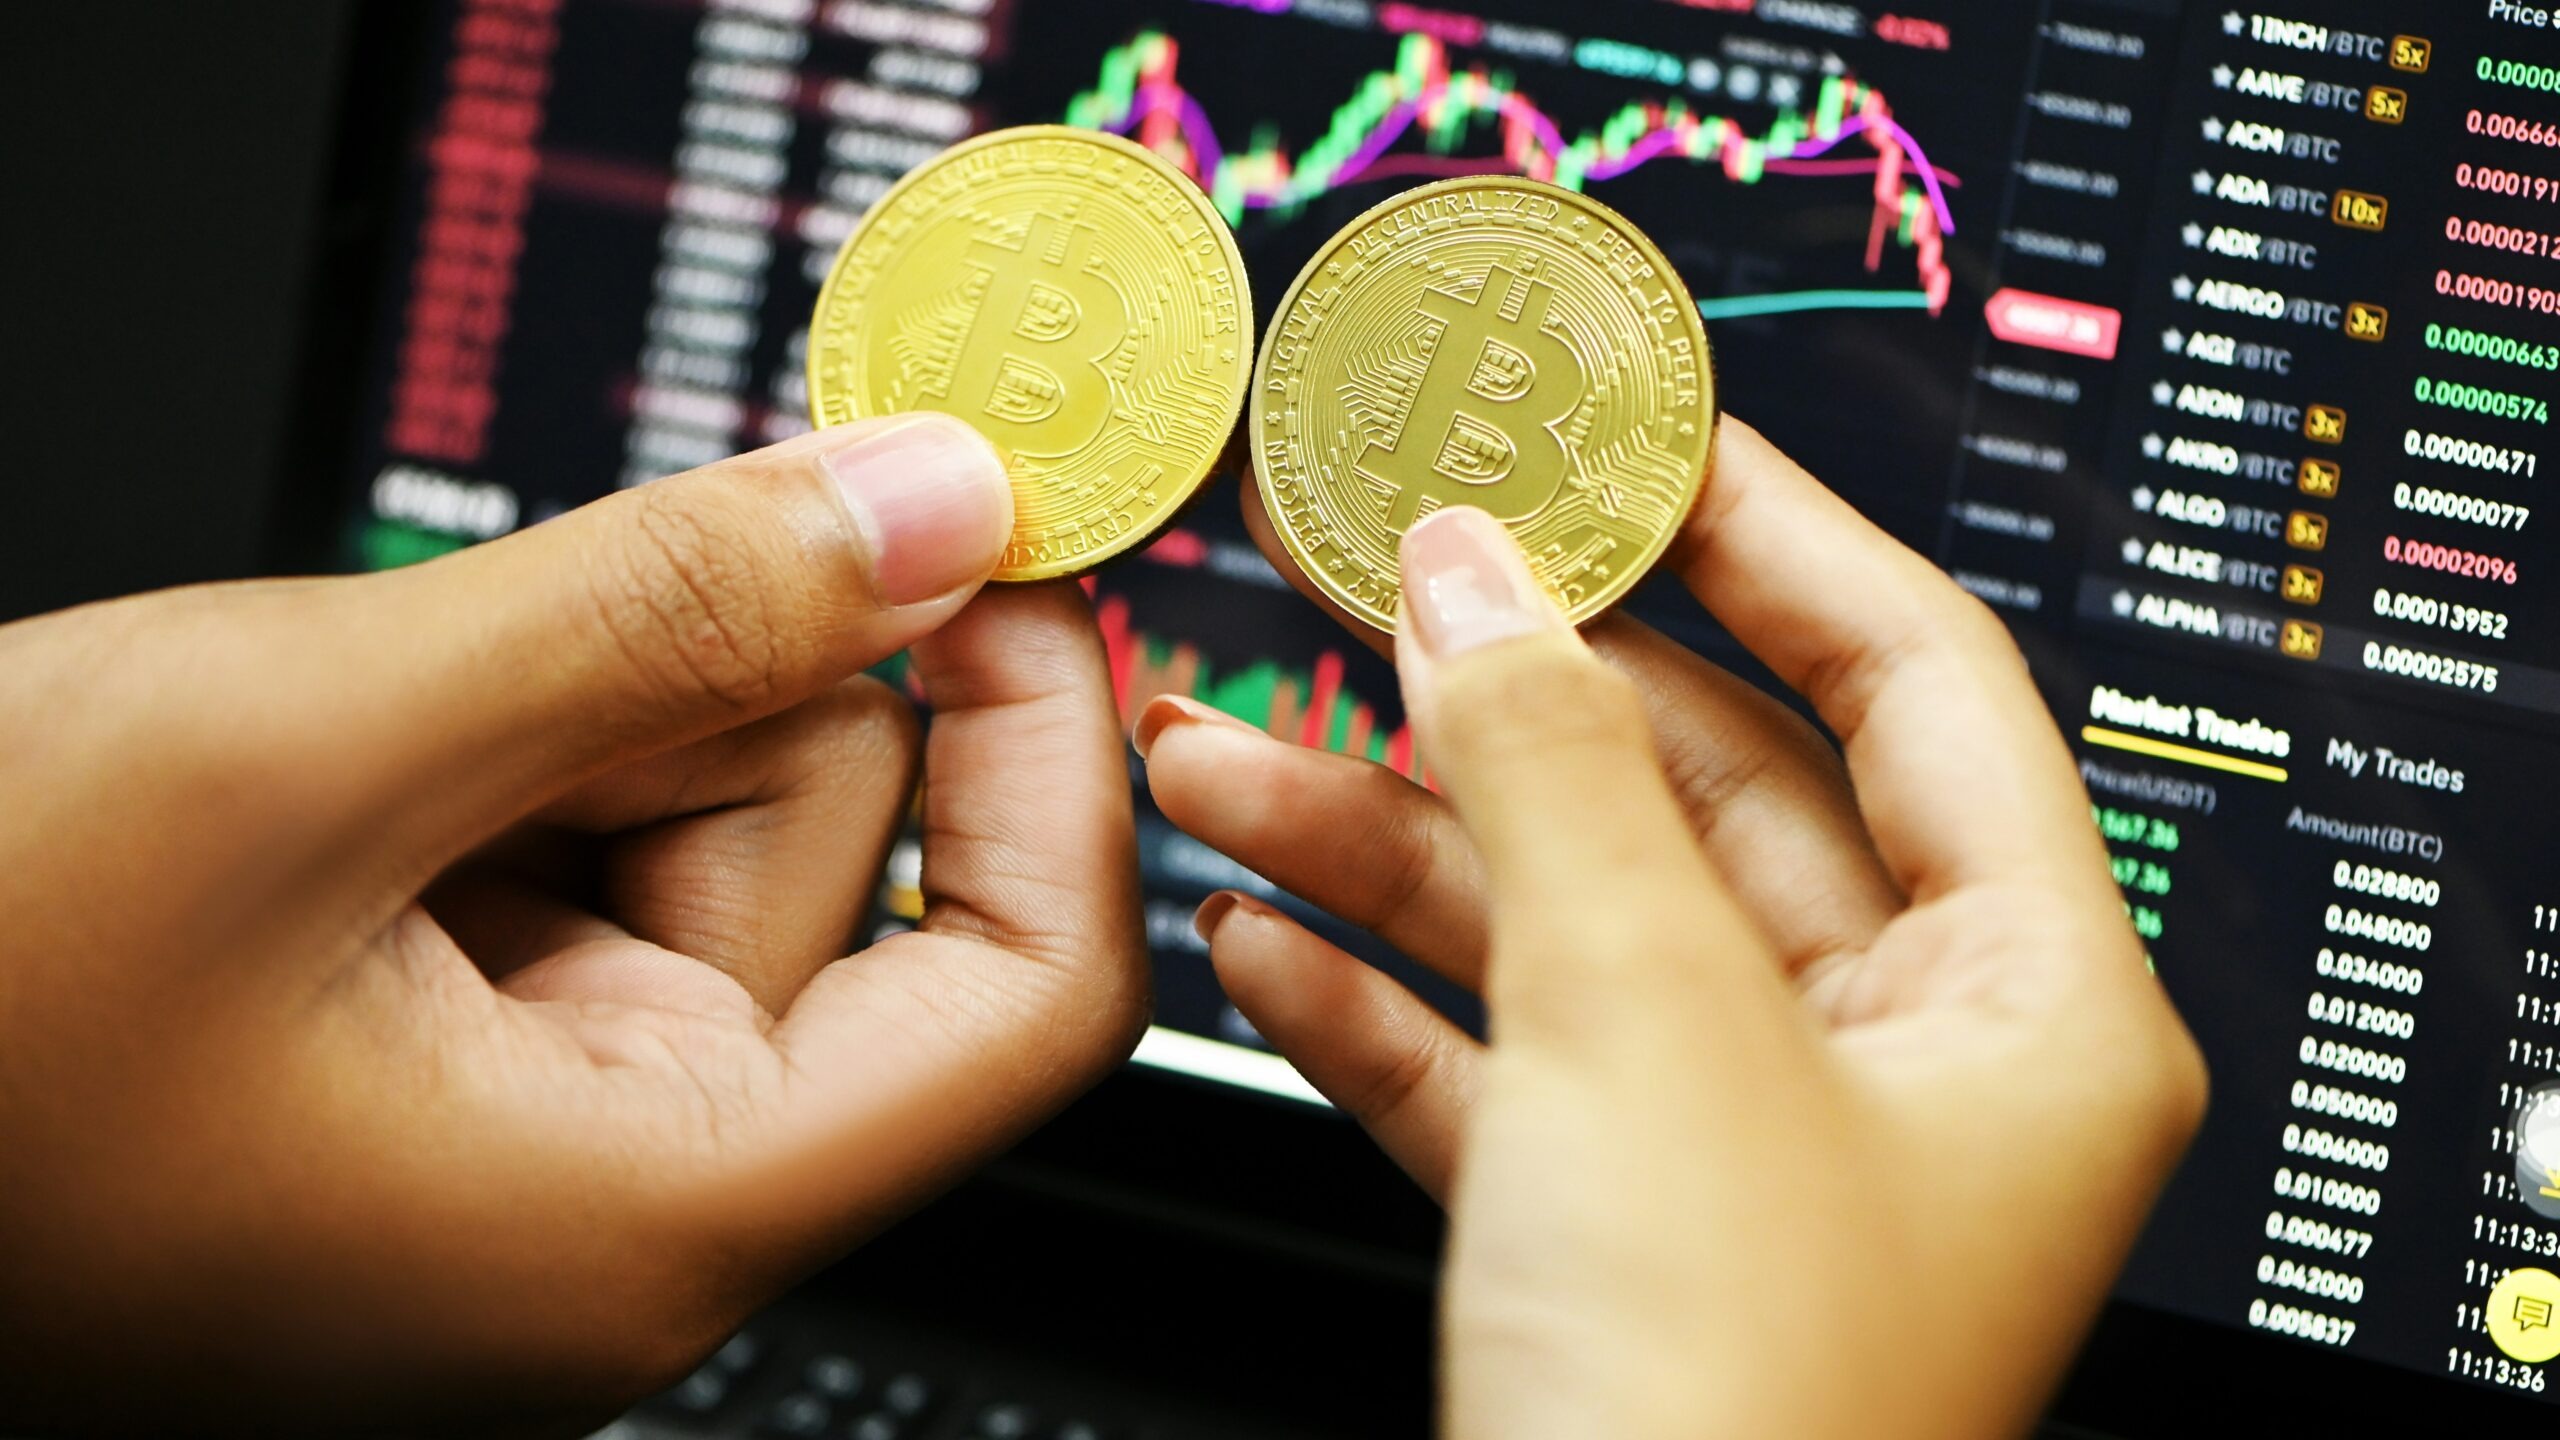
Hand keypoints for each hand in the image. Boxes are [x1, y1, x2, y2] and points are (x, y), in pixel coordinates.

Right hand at [0, 417, 1145, 1435]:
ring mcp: (506, 1123)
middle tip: (503, 644)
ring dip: (559, 709)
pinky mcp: (415, 1044)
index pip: (1028, 993)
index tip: (1003, 560)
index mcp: (647, 1213)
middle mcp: (607, 1195)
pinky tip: (310, 761)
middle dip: (696, 698)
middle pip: (838, 868)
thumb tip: (943, 509)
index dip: (1053, 759)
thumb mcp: (306, 746)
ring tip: (334, 730)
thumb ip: (671, 614)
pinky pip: (552, 840)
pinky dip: (479, 748)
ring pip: (686, 827)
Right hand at [1140, 419, 2205, 1439]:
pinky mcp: (1614, 1244)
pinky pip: (1492, 1068)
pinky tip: (1251, 931)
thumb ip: (1550, 768)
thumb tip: (1476, 575)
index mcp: (2025, 1003)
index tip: (1629, 432)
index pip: (1913, 677)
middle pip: (1699, 797)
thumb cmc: (1734, 1422)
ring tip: (1221, 752)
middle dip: (1505, 694)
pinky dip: (1372, 999)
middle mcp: (1901, 1071)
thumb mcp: (1643, 1025)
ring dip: (1386, 841)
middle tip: (1369, 574)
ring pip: (1563, 930)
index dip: (1764, 530)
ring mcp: (1746, 1158)